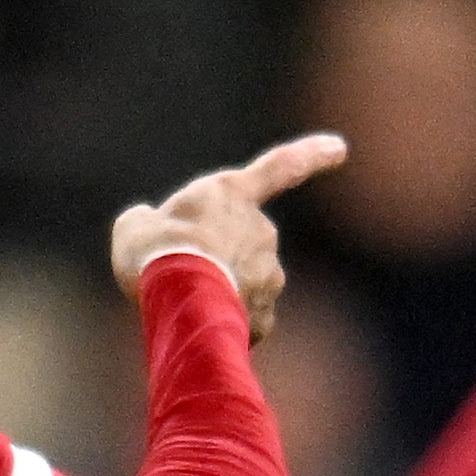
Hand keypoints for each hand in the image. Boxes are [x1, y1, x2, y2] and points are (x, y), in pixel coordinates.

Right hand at [112, 134, 344, 341]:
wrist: (179, 302)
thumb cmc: (155, 252)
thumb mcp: (135, 226)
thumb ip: (148, 221)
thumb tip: (148, 226)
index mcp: (232, 194)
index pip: (281, 167)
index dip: (312, 155)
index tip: (341, 148)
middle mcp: (261, 230)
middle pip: (240, 242)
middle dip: (215, 256)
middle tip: (176, 270)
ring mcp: (269, 273)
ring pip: (243, 282)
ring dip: (218, 290)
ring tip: (183, 301)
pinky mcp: (266, 314)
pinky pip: (246, 318)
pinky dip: (225, 322)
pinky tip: (198, 327)